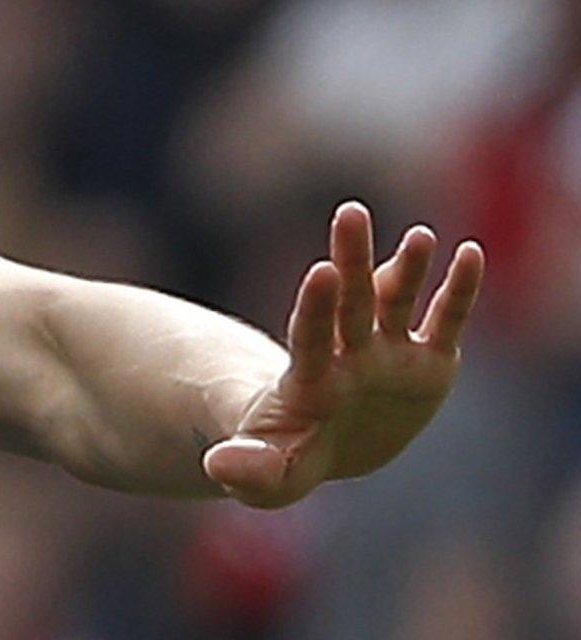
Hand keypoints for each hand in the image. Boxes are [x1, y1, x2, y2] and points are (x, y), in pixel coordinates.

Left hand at [201, 201, 483, 508]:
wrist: (318, 447)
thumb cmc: (286, 458)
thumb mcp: (269, 476)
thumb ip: (251, 469)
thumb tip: (219, 466)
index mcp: (311, 382)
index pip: (310, 337)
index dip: (316, 308)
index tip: (321, 271)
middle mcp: (349, 356)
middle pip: (350, 302)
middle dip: (352, 259)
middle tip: (349, 212)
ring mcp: (387, 354)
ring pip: (396, 300)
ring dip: (407, 268)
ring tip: (419, 236)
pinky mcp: (427, 362)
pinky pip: (445, 321)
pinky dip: (459, 290)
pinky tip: (470, 253)